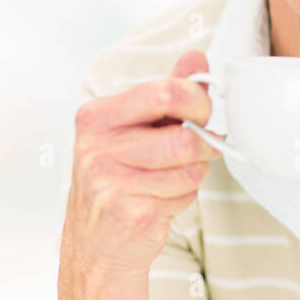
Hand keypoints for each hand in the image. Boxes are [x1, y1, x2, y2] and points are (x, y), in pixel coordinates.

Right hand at [60, 50, 221, 286]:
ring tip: (172, 177)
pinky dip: (184, 197)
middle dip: (203, 144)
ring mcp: (110, 181)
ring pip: (189, 167)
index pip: (164, 92)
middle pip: (184, 136)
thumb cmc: (120, 179)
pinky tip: (161, 199)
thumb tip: (196, 57)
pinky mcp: (129, 212)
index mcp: (97, 116)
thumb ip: (167, 93)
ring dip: (193, 174)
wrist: (96, 242)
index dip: (199, 102)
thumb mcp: (135, 129)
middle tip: (198, 150)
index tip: (203, 112)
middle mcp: (96, 146)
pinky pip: (184, 194)